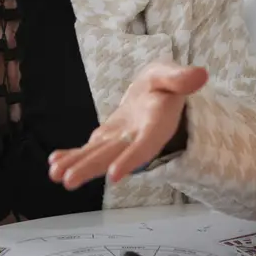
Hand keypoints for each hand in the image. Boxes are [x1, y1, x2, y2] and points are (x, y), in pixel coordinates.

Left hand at [48, 61, 207, 189]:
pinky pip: (90, 148)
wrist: (159, 90)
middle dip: (91, 168)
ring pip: (98, 155)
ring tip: (55, 175)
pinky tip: (54, 162)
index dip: (131, 159)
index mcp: (156, 124)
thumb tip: (200, 75)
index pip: (145, 145)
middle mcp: (137, 138)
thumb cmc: (166, 82)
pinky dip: (72, 155)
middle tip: (69, 181)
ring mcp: (121, 140)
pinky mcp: (108, 138)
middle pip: (114, 155)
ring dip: (77, 165)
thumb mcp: (173, 74)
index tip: (113, 175)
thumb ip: (181, 78)